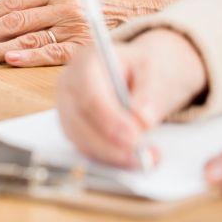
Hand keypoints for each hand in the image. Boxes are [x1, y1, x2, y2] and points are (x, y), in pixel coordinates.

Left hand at [0, 0, 183, 66]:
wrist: (150, 17)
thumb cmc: (107, 11)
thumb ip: (47, 7)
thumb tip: (9, 22)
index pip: (14, 1)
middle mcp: (63, 4)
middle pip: (14, 19)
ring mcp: (74, 25)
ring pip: (27, 37)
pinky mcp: (84, 45)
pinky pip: (51, 52)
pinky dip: (28, 56)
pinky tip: (9, 59)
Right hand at [56, 29, 207, 167]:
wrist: (139, 72)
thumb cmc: (143, 68)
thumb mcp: (155, 71)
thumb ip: (150, 93)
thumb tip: (142, 120)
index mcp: (86, 62)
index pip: (89, 95)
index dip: (109, 119)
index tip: (135, 137)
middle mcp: (68, 85)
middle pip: (78, 120)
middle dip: (110, 144)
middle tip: (142, 155)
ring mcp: (66, 107)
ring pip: (79, 139)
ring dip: (111, 155)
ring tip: (146, 158)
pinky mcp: (73, 127)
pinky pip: (85, 147)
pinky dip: (109, 158)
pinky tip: (133, 158)